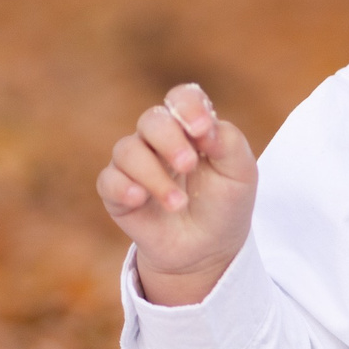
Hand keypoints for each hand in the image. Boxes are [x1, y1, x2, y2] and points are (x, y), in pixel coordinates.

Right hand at [97, 83, 257, 305]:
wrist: (208, 250)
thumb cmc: (224, 204)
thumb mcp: (240, 173)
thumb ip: (229, 142)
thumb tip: (205, 128)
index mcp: (190, 128)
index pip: (182, 98)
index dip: (188, 106)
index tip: (203, 130)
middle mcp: (158, 140)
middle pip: (151, 120)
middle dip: (169, 140)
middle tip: (189, 165)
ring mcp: (136, 165)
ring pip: (127, 150)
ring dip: (154, 175)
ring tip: (178, 203)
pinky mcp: (118, 193)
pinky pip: (108, 180)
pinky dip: (123, 187)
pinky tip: (140, 199)